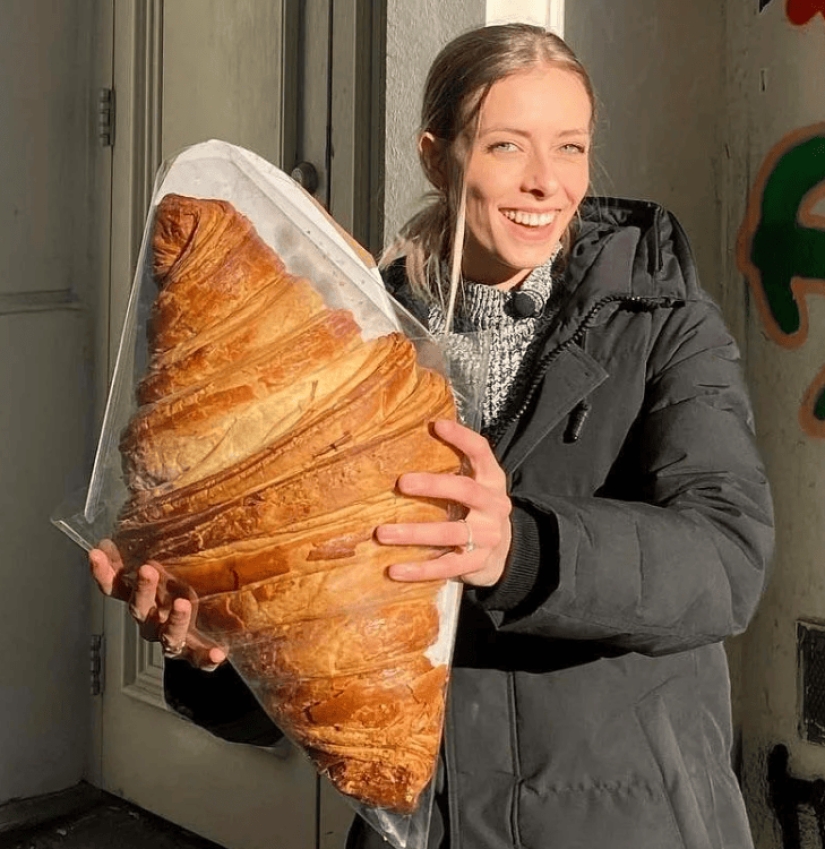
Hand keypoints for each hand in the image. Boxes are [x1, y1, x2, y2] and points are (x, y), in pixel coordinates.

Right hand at [89, 539, 226, 670]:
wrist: (203, 633)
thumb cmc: (181, 591)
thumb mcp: (169, 565)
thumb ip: (154, 542)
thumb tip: (142, 498)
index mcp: (143, 598)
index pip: (116, 586)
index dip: (104, 572)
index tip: (96, 552)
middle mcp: (152, 619)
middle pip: (139, 609)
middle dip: (142, 590)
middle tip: (147, 570)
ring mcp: (171, 639)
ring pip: (167, 634)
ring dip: (174, 620)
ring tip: (184, 603)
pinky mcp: (195, 654)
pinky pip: (199, 659)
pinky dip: (206, 657)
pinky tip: (218, 653)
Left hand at [377, 419, 511, 586]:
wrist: (506, 554)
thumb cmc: (478, 511)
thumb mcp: (476, 486)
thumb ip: (454, 468)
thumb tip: (409, 439)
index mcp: (492, 481)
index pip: (481, 452)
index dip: (462, 438)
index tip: (437, 425)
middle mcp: (494, 506)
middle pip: (465, 491)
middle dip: (433, 486)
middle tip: (402, 482)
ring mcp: (488, 536)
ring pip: (450, 533)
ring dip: (415, 533)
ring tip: (382, 533)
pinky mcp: (477, 563)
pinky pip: (446, 567)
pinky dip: (419, 570)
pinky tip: (394, 570)